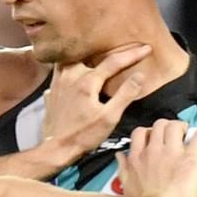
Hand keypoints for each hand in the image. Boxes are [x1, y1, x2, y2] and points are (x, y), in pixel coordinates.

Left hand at [41, 45, 150, 160]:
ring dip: (84, 56)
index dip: (132, 54)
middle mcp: (70, 76)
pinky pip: (59, 72)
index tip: (146, 48)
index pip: (113, 62)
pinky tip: (74, 72)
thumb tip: (139, 75)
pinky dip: (69, 68)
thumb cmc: (84, 135)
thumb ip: (125, 94)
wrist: (56, 148)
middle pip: (90, 56)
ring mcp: (57, 83)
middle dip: (106, 51)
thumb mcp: (110, 117)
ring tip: (95, 55)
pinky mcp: (50, 91)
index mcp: (86, 81)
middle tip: (120, 48)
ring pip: (71, 60)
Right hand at [117, 118, 196, 196]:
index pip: (139, 132)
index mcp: (137, 157)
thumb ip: (123, 166)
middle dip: (166, 127)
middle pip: (159, 125)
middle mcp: (153, 150)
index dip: (148, 132)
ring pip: (174, 125)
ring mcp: (172, 152)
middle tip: (173, 135)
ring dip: (181, 126)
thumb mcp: (125, 183)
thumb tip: (120, 155)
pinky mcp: (190, 157)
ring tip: (186, 133)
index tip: (154, 138)